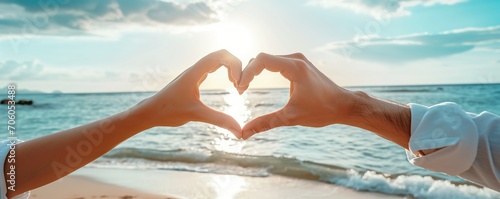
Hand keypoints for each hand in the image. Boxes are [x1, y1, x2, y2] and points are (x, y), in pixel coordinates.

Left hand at [132, 50, 242, 136]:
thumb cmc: (168, 111)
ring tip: (236, 86)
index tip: (237, 84)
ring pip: (217, 61)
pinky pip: (212, 68)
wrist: (150, 112)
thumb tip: (239, 132)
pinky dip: (224, 72)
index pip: (220, 55)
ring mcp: (194, 74)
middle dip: (236, 66)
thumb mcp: (196, 115)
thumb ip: (219, 120)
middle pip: (222, 55)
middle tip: (239, 86)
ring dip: (230, 69)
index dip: (234, 65)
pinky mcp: (193, 81)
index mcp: (195, 72)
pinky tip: (228, 84)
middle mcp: (195, 69)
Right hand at [237, 53, 353, 138]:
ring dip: (254, 71)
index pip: (262, 60)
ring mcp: (298, 60)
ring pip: (268, 60)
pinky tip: (255, 83)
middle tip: (239, 91)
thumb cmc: (322, 111)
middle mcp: (296, 59)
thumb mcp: (291, 118)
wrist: (344, 105)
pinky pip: (275, 62)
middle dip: (248, 72)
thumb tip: (244, 134)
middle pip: (262, 58)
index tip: (240, 88)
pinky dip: (263, 71)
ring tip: (244, 88)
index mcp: (295, 67)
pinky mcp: (298, 65)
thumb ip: (266, 123)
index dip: (247, 72)